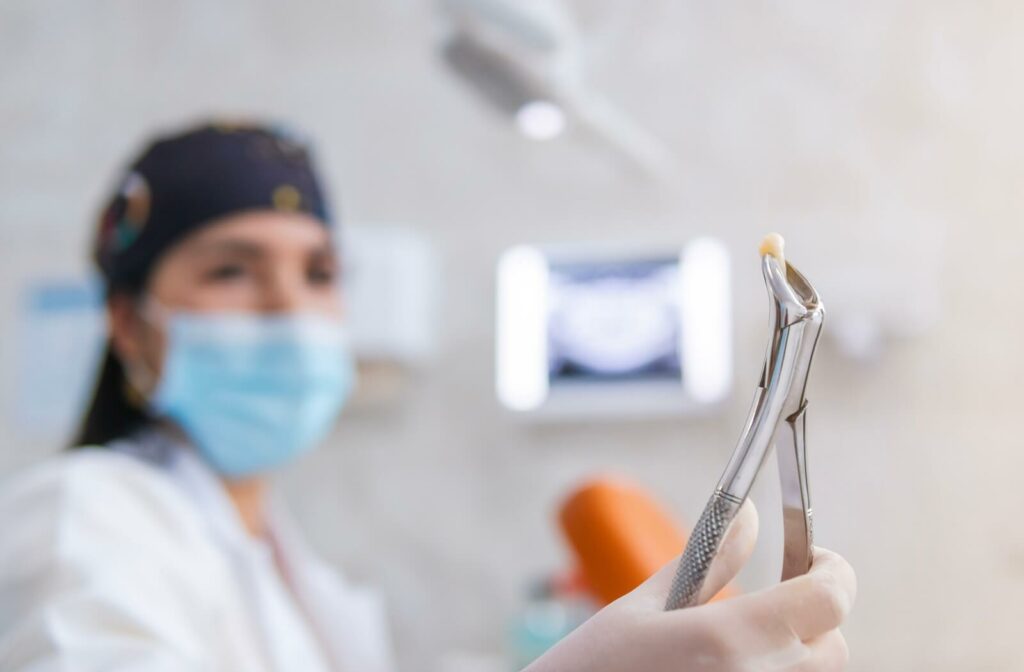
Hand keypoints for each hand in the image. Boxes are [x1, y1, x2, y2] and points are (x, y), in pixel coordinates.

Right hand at [526, 502, 855, 670]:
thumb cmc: (593, 670)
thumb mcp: (643, 609)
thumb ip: (708, 561)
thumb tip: (749, 516)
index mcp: (730, 641)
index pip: (830, 598)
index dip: (833, 571)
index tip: (814, 556)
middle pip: (834, 645)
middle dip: (812, 615)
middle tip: (774, 598)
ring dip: (793, 652)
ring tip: (738, 641)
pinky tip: (727, 669)